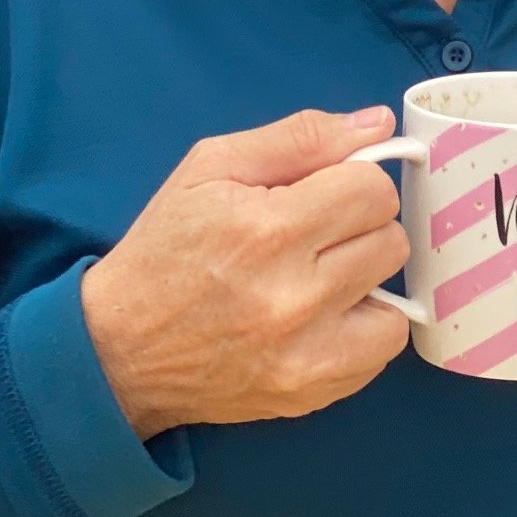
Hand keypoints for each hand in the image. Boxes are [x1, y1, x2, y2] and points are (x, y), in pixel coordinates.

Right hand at [80, 108, 411, 440]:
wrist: (119, 350)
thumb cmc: (166, 247)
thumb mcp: (212, 166)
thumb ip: (301, 137)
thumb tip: (378, 123)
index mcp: (269, 229)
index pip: (373, 190)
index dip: (352, 181)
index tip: (323, 191)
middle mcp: (295, 296)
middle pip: (390, 239)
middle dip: (359, 226)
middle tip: (315, 233)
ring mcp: (306, 354)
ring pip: (398, 297)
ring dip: (366, 278)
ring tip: (322, 274)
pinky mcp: (310, 393)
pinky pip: (382, 349)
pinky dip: (364, 328)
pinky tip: (325, 315)